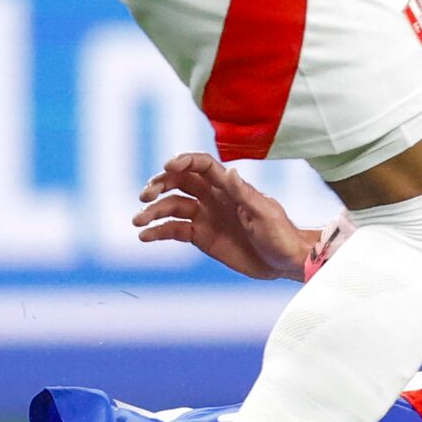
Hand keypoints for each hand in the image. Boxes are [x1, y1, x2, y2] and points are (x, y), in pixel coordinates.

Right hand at [134, 153, 317, 281]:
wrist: (284, 260)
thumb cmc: (280, 232)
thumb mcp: (263, 213)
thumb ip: (244, 194)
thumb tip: (230, 172)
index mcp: (229, 187)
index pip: (202, 166)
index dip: (184, 161)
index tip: (167, 166)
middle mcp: (213, 197)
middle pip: (180, 182)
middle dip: (160, 185)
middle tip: (145, 195)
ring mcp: (205, 216)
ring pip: (172, 207)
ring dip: (153, 211)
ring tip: (137, 221)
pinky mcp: (201, 237)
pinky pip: (175, 230)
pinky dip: (158, 232)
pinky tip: (144, 237)